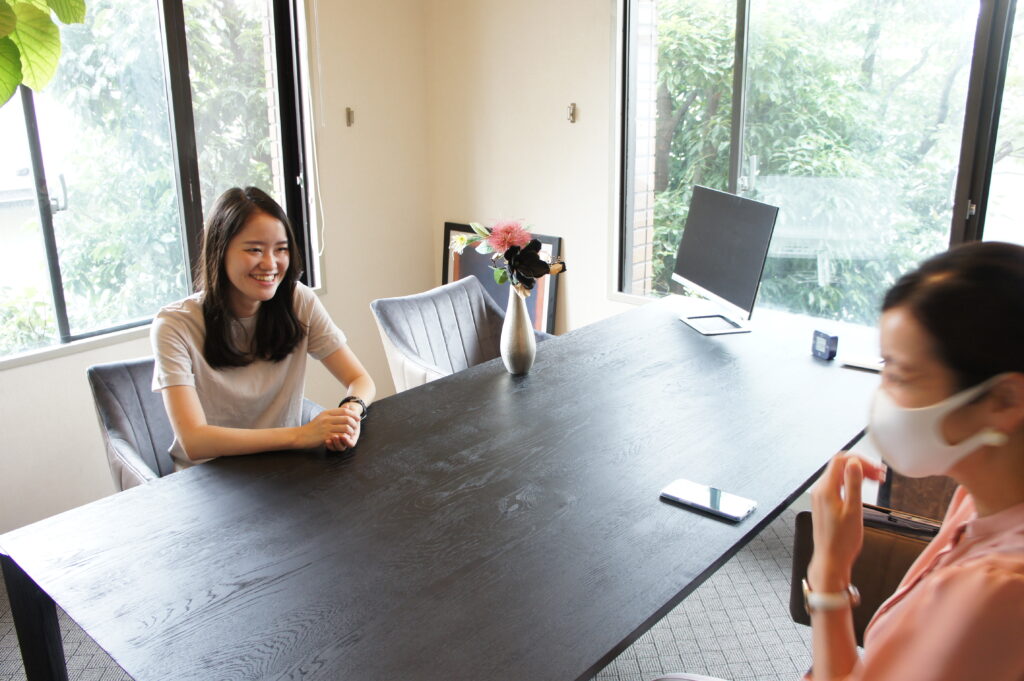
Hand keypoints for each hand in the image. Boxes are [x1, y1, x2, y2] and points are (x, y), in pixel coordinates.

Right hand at [298, 408, 360, 451]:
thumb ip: (334, 413)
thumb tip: (347, 407)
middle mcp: (327, 419)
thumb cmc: (313, 427)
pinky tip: (346, 439)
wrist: (301, 436)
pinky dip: (345, 437)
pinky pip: (340, 436)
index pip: (344, 411)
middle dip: (354, 423)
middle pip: (346, 419)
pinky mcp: (325, 437)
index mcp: (327, 413)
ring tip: (352, 434)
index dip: (353, 414)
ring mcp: (326, 428)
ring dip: (351, 431)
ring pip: (345, 428)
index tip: (358, 418)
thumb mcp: (322, 416)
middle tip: (356, 427)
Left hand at [807, 452, 886, 591]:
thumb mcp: (853, 511)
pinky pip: (837, 485)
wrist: (830, 560)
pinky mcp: (824, 503)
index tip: (878, 470)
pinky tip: (863, 489)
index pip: (841, 460)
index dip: (860, 460)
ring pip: (839, 475)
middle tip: (881, 476)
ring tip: (877, 481)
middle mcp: (820, 490)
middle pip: (840, 466)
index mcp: (826, 489)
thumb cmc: (843, 541)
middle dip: (861, 466)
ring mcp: (820, 496)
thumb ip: (854, 484)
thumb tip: (854, 462)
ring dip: (857, 474)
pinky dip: (851, 483)